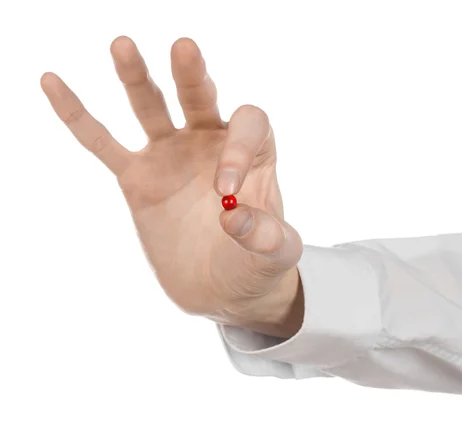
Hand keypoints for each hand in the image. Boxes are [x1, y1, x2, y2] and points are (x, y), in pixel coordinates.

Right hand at [40, 36, 303, 337]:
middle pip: (201, 98)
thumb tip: (233, 217)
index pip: (247, 128)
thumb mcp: (276, 255)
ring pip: (151, 108)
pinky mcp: (138, 178)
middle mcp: (210, 144)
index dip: (237, 148)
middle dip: (192, 76)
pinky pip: (102, 143)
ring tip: (123, 46)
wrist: (222, 286)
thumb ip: (267, 238)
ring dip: (138, 78)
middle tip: (184, 48)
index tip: (225, 192)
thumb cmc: (256, 264)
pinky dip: (77, 116)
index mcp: (253, 155)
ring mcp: (171, 157)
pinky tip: (54, 82)